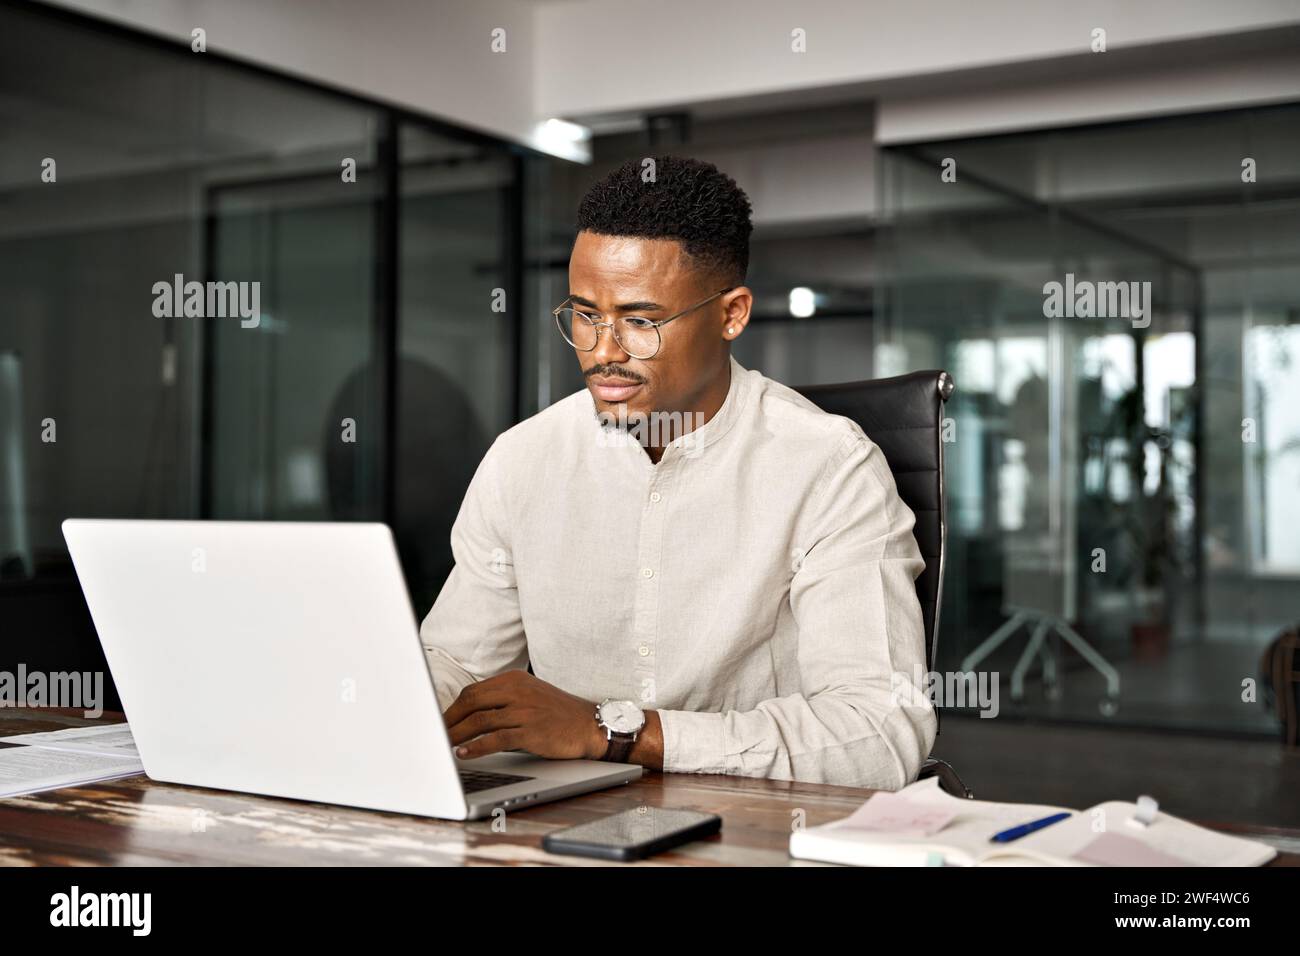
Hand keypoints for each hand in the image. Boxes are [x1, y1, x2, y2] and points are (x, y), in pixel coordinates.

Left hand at [443, 670, 606, 760]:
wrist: (591, 725)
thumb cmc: (557, 714)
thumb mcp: (529, 696)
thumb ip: (502, 700)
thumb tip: (467, 716)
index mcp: (514, 680)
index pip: (472, 692)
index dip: (452, 708)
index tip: (439, 722)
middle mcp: (517, 691)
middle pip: (471, 702)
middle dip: (449, 720)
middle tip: (434, 735)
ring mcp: (524, 710)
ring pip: (480, 721)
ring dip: (456, 734)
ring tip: (442, 745)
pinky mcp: (531, 730)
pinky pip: (496, 739)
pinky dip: (475, 747)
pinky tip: (463, 753)